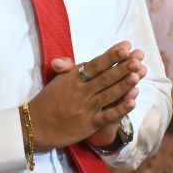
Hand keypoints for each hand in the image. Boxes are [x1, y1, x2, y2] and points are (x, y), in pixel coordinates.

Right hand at [28, 41, 144, 151]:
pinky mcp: (89, 125)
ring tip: (137, 75)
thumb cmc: (49, 100)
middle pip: (105, 78)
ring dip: (124, 85)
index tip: (126, 46)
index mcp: (73, 78)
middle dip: (122, 68)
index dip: (111, 55)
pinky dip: (120, 109)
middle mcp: (80, 92)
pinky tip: (133, 102)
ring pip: (108, 95)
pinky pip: (107, 116)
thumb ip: (69, 67)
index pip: (95, 64)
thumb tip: (74, 59)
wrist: (34, 127)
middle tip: (138, 58)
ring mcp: (85, 109)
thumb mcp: (58, 80)